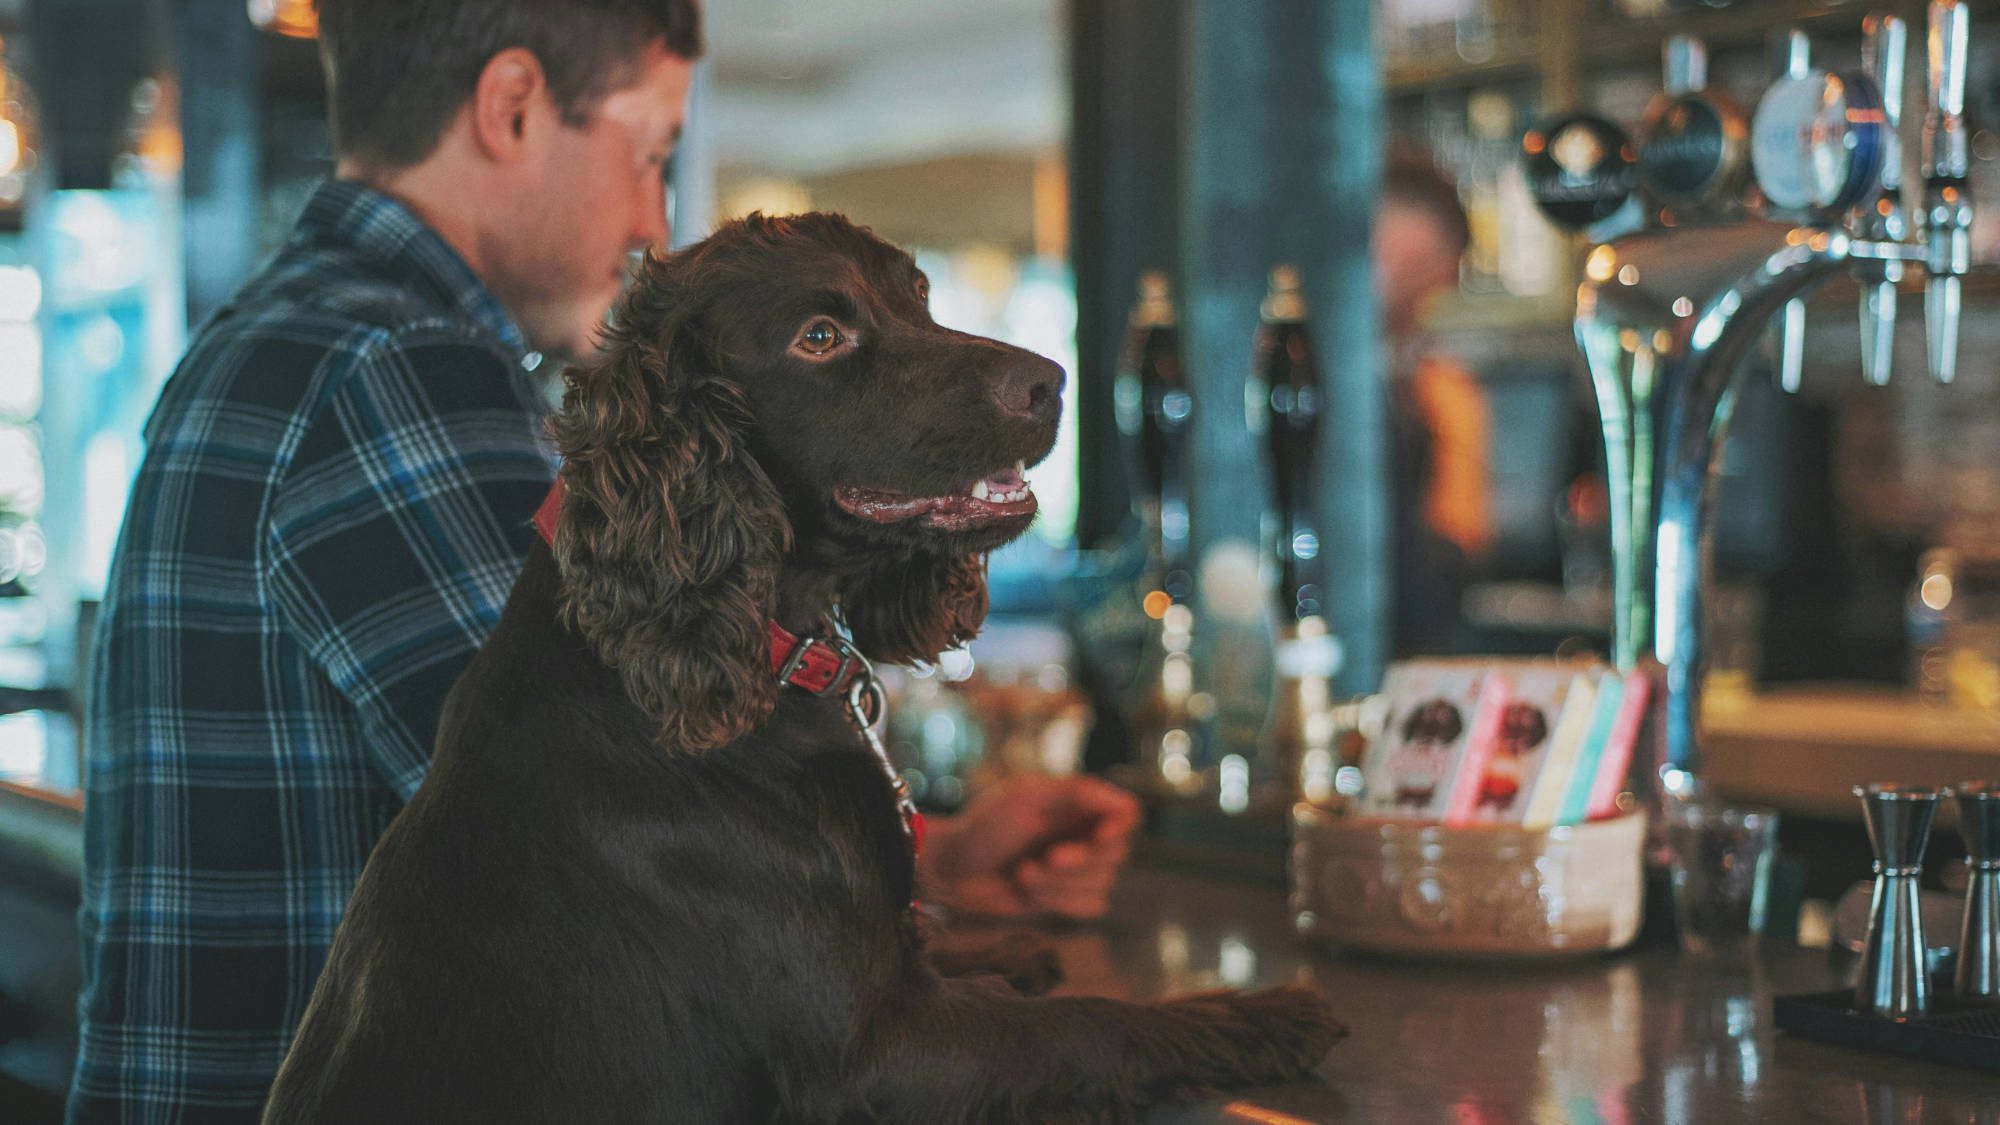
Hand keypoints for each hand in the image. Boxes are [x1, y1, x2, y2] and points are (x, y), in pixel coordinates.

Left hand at [920, 773, 1140, 920]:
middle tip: (1047, 857)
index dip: (1119, 828)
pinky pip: (1090, 907)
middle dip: (1081, 861)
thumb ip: (1078, 793)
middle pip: (1119, 852)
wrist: (951, 869)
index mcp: (1078, 805)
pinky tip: (1027, 888)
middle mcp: (1083, 836)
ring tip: (1024, 872)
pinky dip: (1059, 901)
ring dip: (1061, 883)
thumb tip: (1126, 802)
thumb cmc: (984, 825)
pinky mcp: (1065, 899)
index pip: (1128, 814)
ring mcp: (1076, 870)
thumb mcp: (1027, 797)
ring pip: (1104, 883)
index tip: (1098, 836)